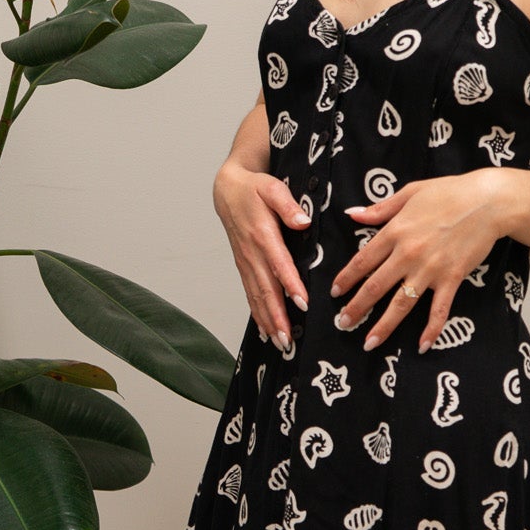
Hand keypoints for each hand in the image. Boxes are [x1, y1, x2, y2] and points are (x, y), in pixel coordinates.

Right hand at [212, 161, 310, 350]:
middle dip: (277, 316)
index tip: (302, 303)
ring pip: (256, 296)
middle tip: (288, 338)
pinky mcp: (243, 266)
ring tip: (279, 342)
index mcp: (262, 234)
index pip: (279, 264)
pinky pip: (250, 294)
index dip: (290, 284)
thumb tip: (303, 222)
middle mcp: (252, 253)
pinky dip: (257, 314)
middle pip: (265, 289)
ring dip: (267, 320)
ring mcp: (245, 262)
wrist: (227, 190)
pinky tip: (265, 330)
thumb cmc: (253, 188)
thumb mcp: (272, 187)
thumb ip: (288, 205)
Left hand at [333, 170, 509, 352]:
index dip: (346, 279)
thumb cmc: (449, 192)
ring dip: (383, 326)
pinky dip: (431, 330)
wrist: (488, 201)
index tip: (335, 292)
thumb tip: (352, 214)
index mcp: (395, 231)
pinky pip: (439, 310)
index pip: (362, 261)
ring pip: (401, 304)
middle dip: (356, 308)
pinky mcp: (452, 279)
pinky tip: (422, 346)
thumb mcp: (410, 193)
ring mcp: (430, 269)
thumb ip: (379, 208)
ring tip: (369, 343)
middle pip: (375, 287)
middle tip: (343, 323)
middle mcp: (408, 253)